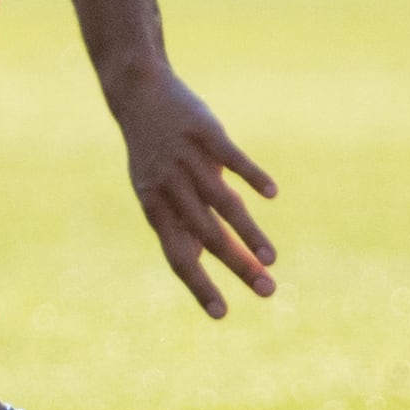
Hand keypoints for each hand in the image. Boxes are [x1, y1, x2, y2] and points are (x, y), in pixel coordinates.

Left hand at [108, 63, 278, 316]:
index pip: (178, 255)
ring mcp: (188, 159)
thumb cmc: (152, 153)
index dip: (198, 285)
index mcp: (156, 206)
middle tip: (268, 292)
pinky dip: (251, 176)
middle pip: (207, 236)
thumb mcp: (157, 191)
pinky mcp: (206, 132)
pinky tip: (271, 194)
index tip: (221, 314)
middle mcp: (170, 186)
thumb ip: (178, 224)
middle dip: (237, 267)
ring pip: (222, 203)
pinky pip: (232, 158)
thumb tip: (197, 263)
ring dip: (249, 232)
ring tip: (271, 258)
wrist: (138, 95)